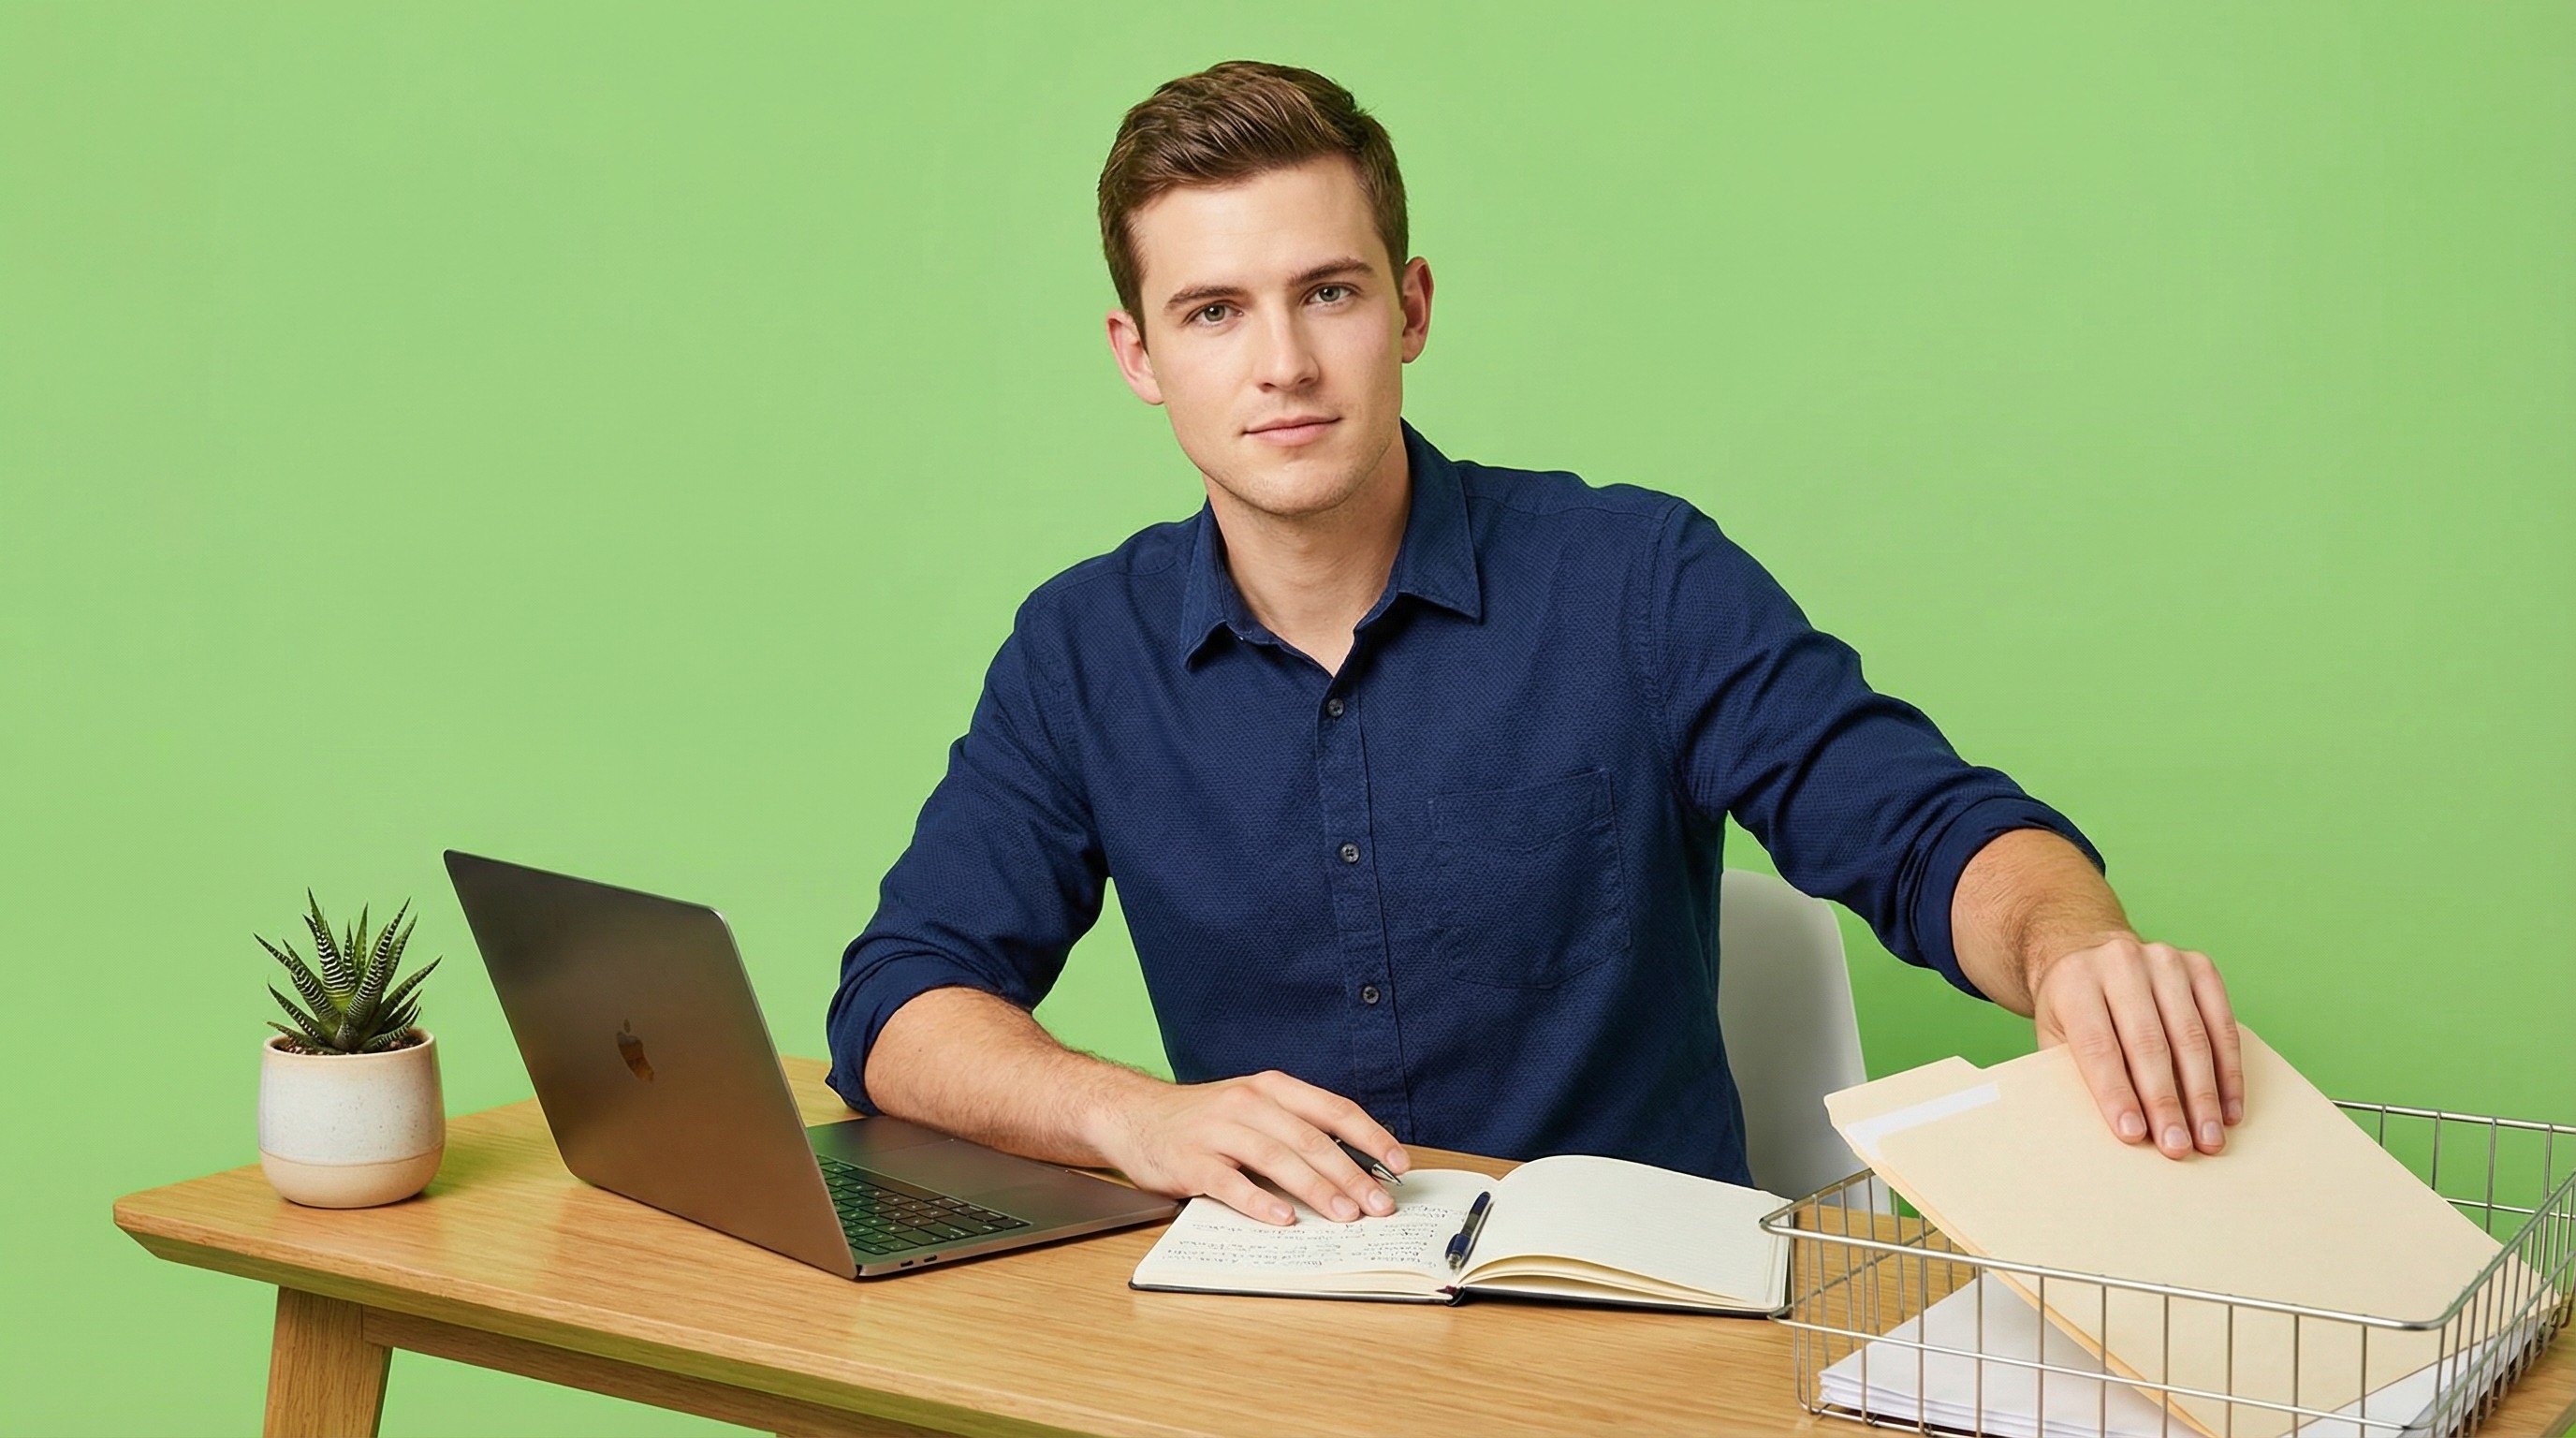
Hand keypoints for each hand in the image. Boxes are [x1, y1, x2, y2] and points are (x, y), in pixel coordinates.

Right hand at [1089, 1069, 1408, 1224]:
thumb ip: (1296, 1130)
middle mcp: (1248, 1103)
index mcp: (1272, 1089)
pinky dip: (1259, 1202)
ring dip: (1316, 1190)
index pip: (1333, 1110)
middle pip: (1311, 1140)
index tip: (1398, 1166)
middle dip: (1352, 1175)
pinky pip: (1230, 1183)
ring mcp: (1218, 1130)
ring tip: (1345, 1215)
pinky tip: (1283, 1219)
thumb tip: (1354, 1169)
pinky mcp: (1190, 1160)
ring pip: (1277, 1159)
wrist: (1134, 1115)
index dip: (1370, 1137)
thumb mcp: (1254, 1109)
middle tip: (1380, 1206)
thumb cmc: (1205, 1119)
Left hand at [2030, 935, 2243, 1157]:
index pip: (2098, 1045)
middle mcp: (2120, 963)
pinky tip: (2228, 1109)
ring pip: (2192, 1036)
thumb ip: (2076, 1071)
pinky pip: (2222, 1024)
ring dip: (2204, 1095)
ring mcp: (2164, 960)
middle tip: (2178, 1148)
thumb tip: (2119, 1130)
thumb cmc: (2072, 1011)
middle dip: (2166, 1103)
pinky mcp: (2200, 966)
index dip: (2116, 1093)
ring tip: (2209, 1139)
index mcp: (2074, 981)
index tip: (2133, 1135)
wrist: (2087, 952)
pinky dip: (2228, 1072)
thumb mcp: (2055, 1034)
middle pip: (2148, 1043)